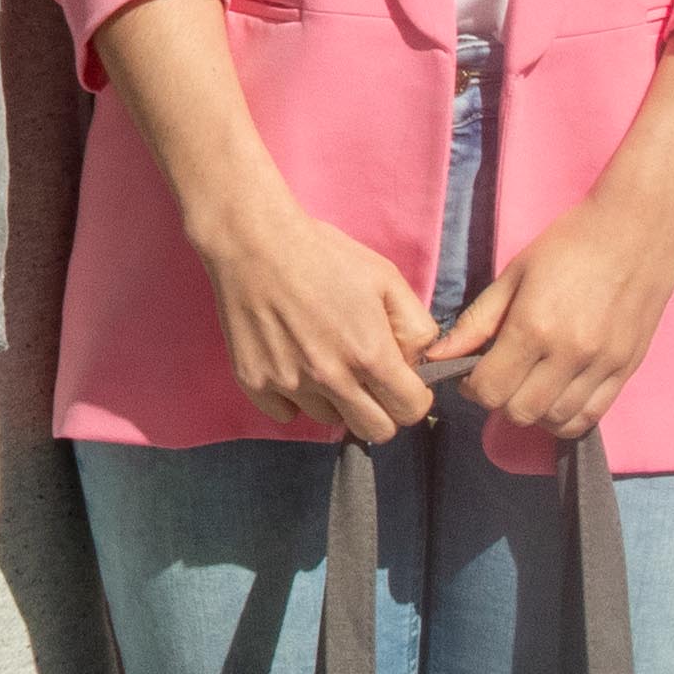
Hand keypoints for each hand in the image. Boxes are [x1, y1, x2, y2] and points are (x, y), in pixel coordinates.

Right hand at [183, 186, 440, 443]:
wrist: (254, 243)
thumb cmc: (325, 255)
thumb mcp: (386, 278)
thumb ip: (416, 326)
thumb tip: (419, 363)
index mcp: (370, 353)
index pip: (410, 410)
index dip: (413, 397)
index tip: (403, 381)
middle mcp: (331, 379)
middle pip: (375, 431)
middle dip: (382, 409)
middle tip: (370, 380)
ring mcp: (290, 385)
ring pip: (329, 420)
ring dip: (335, 399)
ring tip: (323, 359)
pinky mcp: (255, 383)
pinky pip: (285, 414)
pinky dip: (294, 397)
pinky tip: (292, 363)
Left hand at [438, 24, 673, 440]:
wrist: (649, 216)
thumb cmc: (572, 234)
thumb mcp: (517, 268)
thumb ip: (479, 317)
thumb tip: (440, 352)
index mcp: (539, 324)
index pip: (489, 390)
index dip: (470, 385)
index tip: (469, 364)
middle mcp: (573, 351)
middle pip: (516, 415)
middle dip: (498, 402)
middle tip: (495, 372)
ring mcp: (605, 365)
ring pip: (555, 423)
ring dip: (533, 412)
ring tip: (527, 380)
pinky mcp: (628, 369)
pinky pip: (590, 418)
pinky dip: (568, 416)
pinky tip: (560, 390)